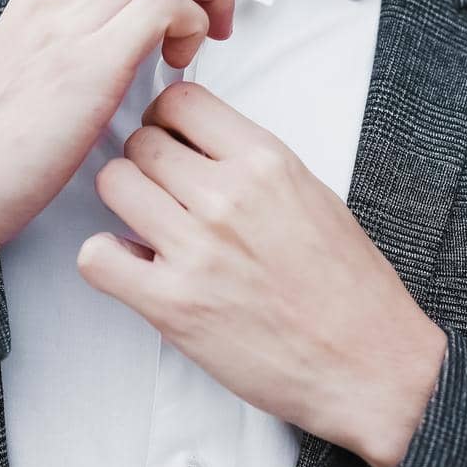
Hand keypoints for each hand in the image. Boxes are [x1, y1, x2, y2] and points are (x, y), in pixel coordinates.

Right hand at [0, 0, 234, 264]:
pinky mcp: (89, 63)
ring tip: (192, 43)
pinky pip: (166, 4)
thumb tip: (142, 3)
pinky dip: (192, 27)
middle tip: (206, 11)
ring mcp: (71, 18)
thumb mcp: (40, 50)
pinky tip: (174, 65)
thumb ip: (82, 17)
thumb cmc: (4, 131)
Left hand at [79, 81, 446, 466]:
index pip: (179, 100)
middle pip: (139, 142)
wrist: (371, 367)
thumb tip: (198, 144)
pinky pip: (96, 257)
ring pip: (112, 184)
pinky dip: (106, 260)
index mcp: (266, 161)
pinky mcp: (173, 304)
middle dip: (144, 164)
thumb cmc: (349, 287)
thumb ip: (253, 164)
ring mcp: (196, 249)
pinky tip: (135, 269)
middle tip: (162, 194)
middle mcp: (227, 196)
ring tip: (149, 229)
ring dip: (124, 205)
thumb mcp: (312, 194)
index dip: (164, 119)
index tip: (170, 140)